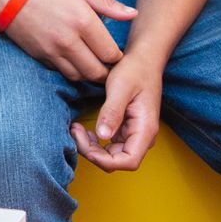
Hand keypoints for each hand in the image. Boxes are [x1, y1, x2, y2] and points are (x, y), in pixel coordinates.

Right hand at [1, 0, 136, 80]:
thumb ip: (108, 5)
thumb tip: (134, 14)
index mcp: (83, 21)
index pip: (111, 54)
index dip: (117, 56)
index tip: (115, 52)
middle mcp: (69, 40)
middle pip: (97, 72)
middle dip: (106, 71)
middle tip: (107, 63)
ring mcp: (52, 50)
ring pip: (79, 76)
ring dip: (88, 73)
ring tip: (91, 63)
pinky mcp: (39, 55)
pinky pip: (60, 71)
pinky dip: (70, 69)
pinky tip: (72, 59)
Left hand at [71, 52, 162, 171]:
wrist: (143, 60)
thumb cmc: (134, 70)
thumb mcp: (120, 87)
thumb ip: (112, 112)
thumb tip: (102, 136)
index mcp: (145, 130)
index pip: (128, 161)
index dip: (105, 161)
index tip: (85, 144)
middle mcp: (141, 137)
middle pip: (117, 161)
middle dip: (93, 152)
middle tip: (74, 131)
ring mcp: (133, 134)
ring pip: (111, 155)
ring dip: (91, 148)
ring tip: (75, 129)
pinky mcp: (124, 129)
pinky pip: (108, 145)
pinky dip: (94, 141)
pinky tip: (82, 129)